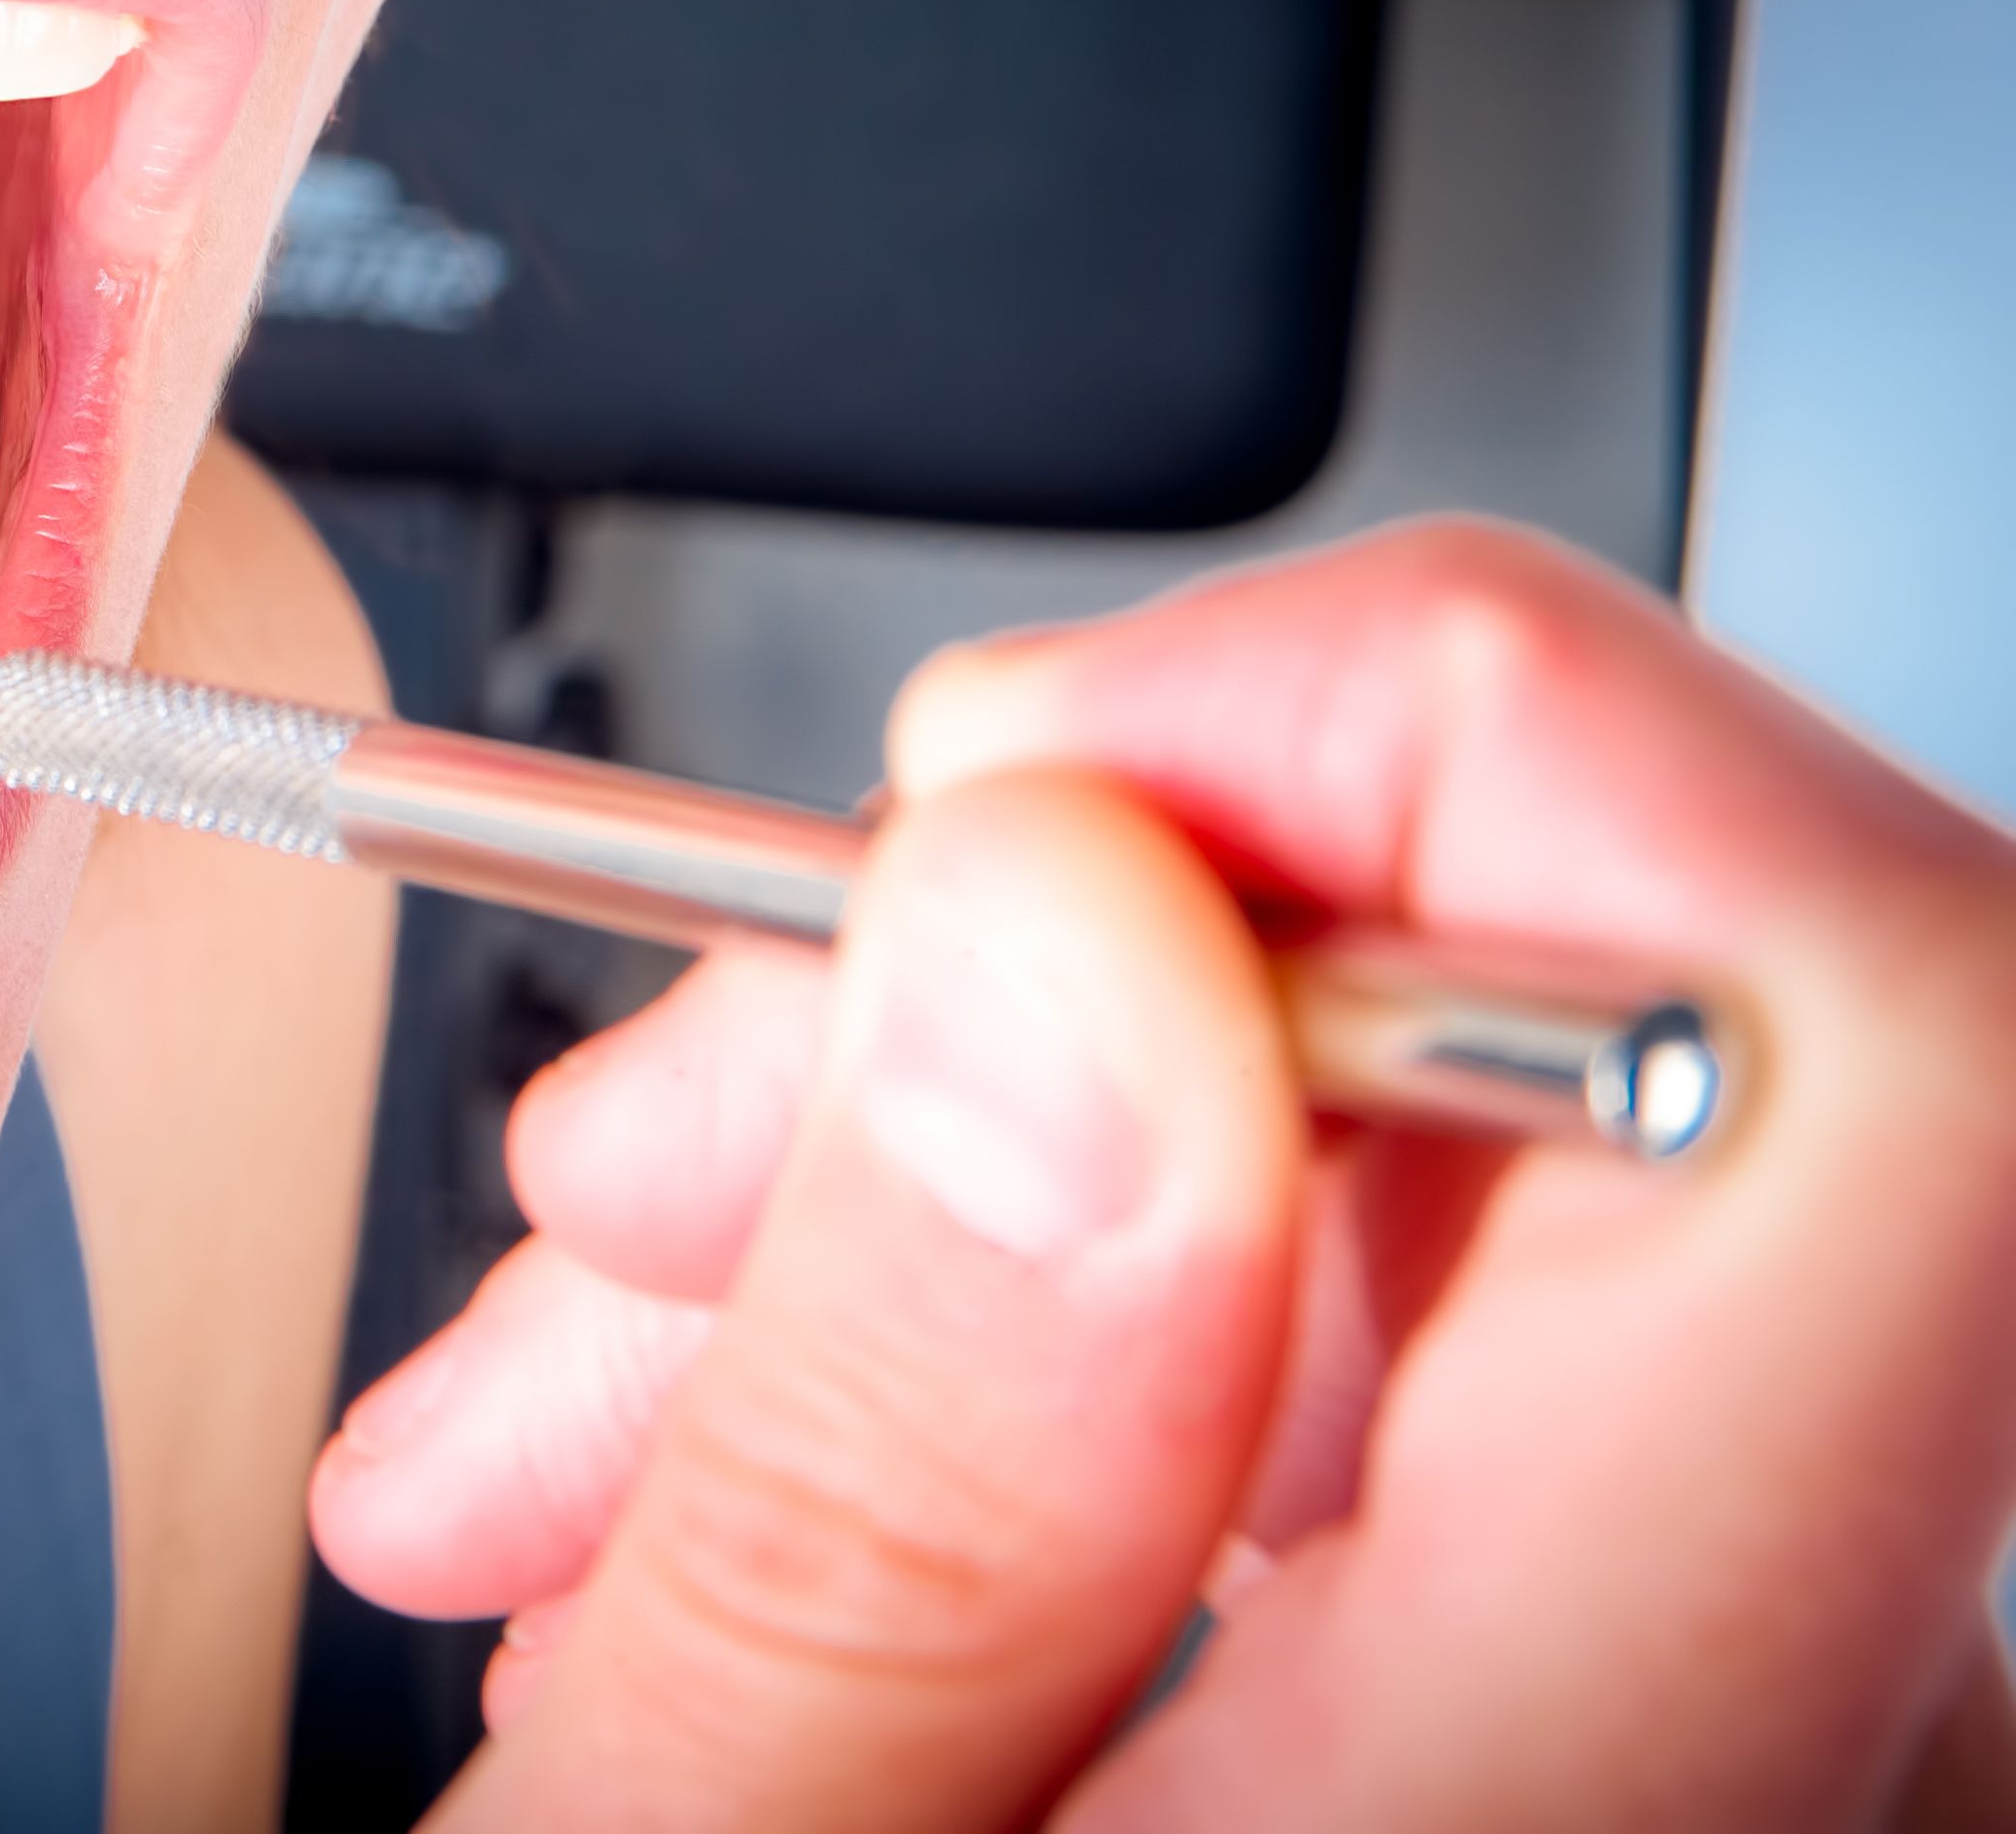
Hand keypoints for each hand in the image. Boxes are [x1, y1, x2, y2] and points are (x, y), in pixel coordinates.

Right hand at [309, 521, 2015, 1828]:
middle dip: (1019, 1023)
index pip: (1888, 1070)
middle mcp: (1811, 1792)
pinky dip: (1047, 1342)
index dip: (1477, 746)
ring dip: (961, 1197)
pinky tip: (755, 1471)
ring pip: (1431, 1206)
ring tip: (588, 1389)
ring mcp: (1753, 1767)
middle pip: (1573, 1087)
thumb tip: (1059, 920)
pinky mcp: (1628, 1732)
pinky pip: (1398, 1369)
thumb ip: (891, 1464)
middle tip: (641, 1169)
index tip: (1033, 774)